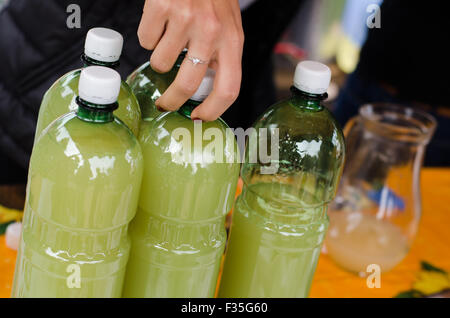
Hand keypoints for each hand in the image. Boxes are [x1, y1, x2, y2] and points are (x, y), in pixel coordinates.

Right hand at [137, 0, 243, 120]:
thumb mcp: (229, 27)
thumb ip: (221, 56)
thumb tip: (203, 90)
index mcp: (233, 41)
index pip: (228, 88)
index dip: (212, 110)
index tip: (198, 117)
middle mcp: (211, 32)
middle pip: (187, 84)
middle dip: (171, 100)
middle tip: (165, 102)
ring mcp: (185, 19)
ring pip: (160, 62)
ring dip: (160, 57)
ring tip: (170, 38)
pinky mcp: (161, 7)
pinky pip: (145, 39)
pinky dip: (149, 35)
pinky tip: (161, 21)